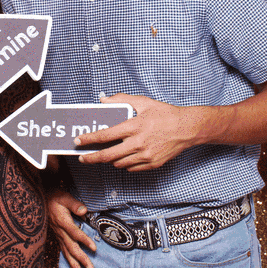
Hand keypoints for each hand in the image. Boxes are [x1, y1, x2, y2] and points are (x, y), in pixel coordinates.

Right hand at [47, 189, 95, 267]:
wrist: (42, 199)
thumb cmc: (54, 197)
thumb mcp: (64, 197)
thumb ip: (74, 204)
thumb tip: (84, 210)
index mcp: (62, 221)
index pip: (75, 233)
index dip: (84, 240)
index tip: (94, 248)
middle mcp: (60, 232)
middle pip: (71, 247)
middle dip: (81, 259)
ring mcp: (58, 236)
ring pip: (67, 253)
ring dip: (74, 265)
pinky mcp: (58, 238)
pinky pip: (63, 252)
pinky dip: (68, 263)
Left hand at [76, 94, 210, 171]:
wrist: (187, 129)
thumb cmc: (165, 114)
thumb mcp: (143, 102)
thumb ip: (122, 100)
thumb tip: (104, 100)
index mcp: (134, 126)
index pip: (105, 135)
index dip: (89, 139)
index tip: (78, 141)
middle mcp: (138, 143)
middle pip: (108, 156)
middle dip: (92, 157)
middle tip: (83, 157)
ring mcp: (146, 156)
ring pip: (119, 163)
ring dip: (110, 160)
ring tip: (106, 153)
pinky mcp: (152, 165)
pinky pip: (131, 168)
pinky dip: (124, 163)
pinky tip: (124, 156)